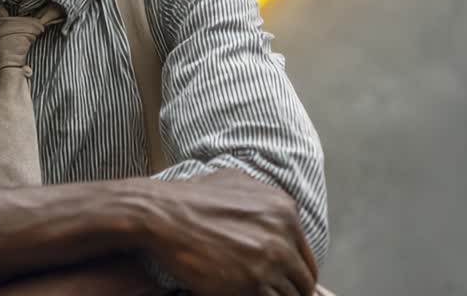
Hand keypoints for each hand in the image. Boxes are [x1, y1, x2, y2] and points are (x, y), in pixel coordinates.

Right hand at [142, 169, 317, 295]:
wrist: (161, 214)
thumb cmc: (190, 198)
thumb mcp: (234, 181)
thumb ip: (263, 198)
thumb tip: (277, 216)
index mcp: (285, 210)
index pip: (306, 257)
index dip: (292, 272)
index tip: (278, 280)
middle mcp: (283, 234)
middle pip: (304, 281)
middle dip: (286, 289)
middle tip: (263, 289)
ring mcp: (270, 260)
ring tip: (247, 291)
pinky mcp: (253, 283)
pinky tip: (236, 294)